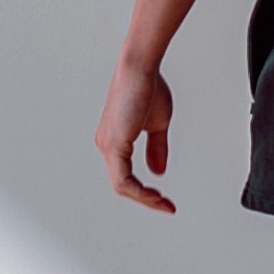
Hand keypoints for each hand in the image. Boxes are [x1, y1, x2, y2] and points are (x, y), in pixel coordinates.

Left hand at [95, 60, 176, 211]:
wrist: (141, 68)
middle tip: (166, 206)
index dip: (145, 192)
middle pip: (122, 185)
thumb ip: (156, 149)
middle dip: (146, 199)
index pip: (126, 176)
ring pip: (121, 186)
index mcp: (115, 141)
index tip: (165, 200)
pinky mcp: (114, 144)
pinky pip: (122, 179)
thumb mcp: (157, 125)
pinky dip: (139, 190)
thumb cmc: (148, 87)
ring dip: (144, 198)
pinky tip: (153, 194)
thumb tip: (158, 170)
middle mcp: (107, 145)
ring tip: (162, 203)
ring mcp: (108, 146)